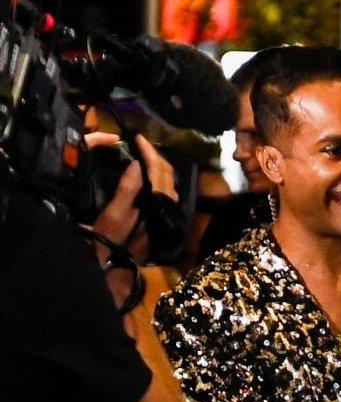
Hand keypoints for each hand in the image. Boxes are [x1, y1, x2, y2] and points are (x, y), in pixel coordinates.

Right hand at [90, 134, 176, 263]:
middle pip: (167, 172)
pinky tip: (147, 172)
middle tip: (141, 143)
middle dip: (155, 155)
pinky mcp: (163, 214)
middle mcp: (167, 204)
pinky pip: (165, 188)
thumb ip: (128, 188)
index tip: (137, 137)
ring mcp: (167, 210)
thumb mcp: (115, 213)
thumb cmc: (112, 238)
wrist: (119, 264)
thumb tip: (137, 163)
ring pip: (168, 180)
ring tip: (143, 153)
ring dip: (158, 164)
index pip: (158, 169)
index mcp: (157, 200)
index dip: (149, 151)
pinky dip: (158, 175)